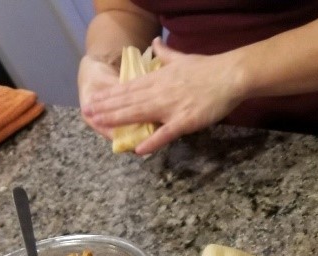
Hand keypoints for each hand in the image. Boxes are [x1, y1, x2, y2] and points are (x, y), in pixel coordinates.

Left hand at [82, 37, 247, 154]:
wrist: (229, 75)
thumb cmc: (208, 67)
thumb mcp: (181, 57)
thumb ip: (165, 54)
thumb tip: (155, 42)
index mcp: (158, 78)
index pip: (128, 87)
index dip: (109, 94)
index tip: (94, 99)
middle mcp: (160, 92)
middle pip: (128, 100)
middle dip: (106, 107)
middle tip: (87, 113)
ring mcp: (171, 107)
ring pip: (139, 114)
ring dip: (119, 120)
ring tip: (100, 124)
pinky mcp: (185, 121)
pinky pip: (165, 134)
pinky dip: (152, 142)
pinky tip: (139, 150)